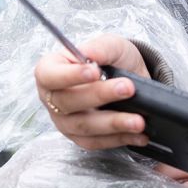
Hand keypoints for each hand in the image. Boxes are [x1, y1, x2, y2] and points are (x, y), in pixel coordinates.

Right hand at [33, 33, 150, 150]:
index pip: (49, 75)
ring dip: (114, 123)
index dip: (70, 75)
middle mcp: (53, 98)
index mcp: (51, 70)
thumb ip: (100, 48)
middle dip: (100, 96)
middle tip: (128, 88)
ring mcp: (65, 121)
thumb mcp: (110, 45)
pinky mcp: (81, 138)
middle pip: (68, 102)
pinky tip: (138, 134)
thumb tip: (90, 55)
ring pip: (85, 126)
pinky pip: (97, 142)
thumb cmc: (111, 60)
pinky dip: (120, 138)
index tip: (95, 71)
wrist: (128, 80)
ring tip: (138, 119)